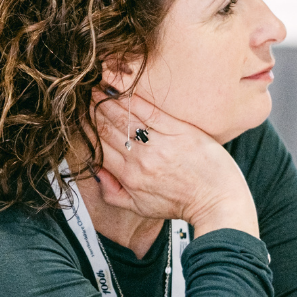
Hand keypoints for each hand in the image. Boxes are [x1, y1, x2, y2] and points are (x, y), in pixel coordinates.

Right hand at [92, 91, 258, 238]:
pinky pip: (149, 111)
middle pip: (108, 129)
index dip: (87, 128)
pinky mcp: (179, 131)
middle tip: (84, 95)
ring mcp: (159, 144)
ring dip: (107, 100)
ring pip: (124, 118)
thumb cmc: (180, 204)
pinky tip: (121, 89)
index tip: (79, 115)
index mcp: (128, 177)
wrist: (217, 201)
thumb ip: (113, 192)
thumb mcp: (140, 208)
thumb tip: (96, 172)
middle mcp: (140, 159)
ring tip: (97, 88)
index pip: (99, 146)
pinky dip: (132, 98)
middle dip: (93, 110)